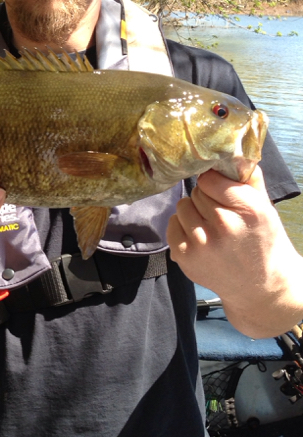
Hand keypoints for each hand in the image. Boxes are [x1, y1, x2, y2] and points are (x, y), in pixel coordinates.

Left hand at [167, 167, 302, 336]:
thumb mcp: (264, 206)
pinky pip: (172, 225)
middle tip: (219, 212)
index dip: (214, 183)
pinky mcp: (185, 257)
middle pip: (196, 192)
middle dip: (205, 199)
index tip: (220, 190)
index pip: (210, 178)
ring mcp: (202, 243)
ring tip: (210, 225)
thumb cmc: (261, 240)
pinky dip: (183, 228)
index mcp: (247, 209)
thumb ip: (247, 178)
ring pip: (182, 206)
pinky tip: (199, 237)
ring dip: (193, 212)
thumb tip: (230, 150)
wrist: (259, 286)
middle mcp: (224, 225)